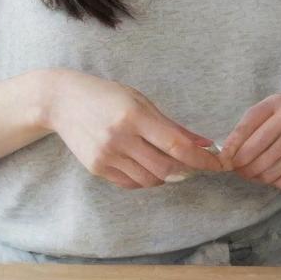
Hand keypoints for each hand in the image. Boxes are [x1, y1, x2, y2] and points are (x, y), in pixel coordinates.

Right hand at [46, 70, 224, 189]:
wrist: (63, 102)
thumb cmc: (108, 96)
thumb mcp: (142, 101)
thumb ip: (173, 125)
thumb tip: (204, 143)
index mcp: (135, 117)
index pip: (177, 146)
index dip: (201, 159)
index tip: (217, 163)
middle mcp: (121, 138)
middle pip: (165, 168)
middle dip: (187, 170)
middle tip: (198, 165)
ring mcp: (107, 156)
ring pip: (149, 180)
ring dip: (168, 176)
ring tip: (173, 163)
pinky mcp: (97, 168)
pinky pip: (131, 183)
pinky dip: (147, 180)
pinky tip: (150, 166)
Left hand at [220, 91, 280, 188]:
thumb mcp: (265, 109)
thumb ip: (243, 129)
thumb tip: (224, 157)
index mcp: (280, 107)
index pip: (247, 133)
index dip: (231, 151)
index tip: (224, 161)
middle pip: (258, 159)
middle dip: (242, 169)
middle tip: (239, 170)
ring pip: (270, 174)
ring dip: (256, 177)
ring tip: (253, 172)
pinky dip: (273, 181)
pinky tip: (272, 172)